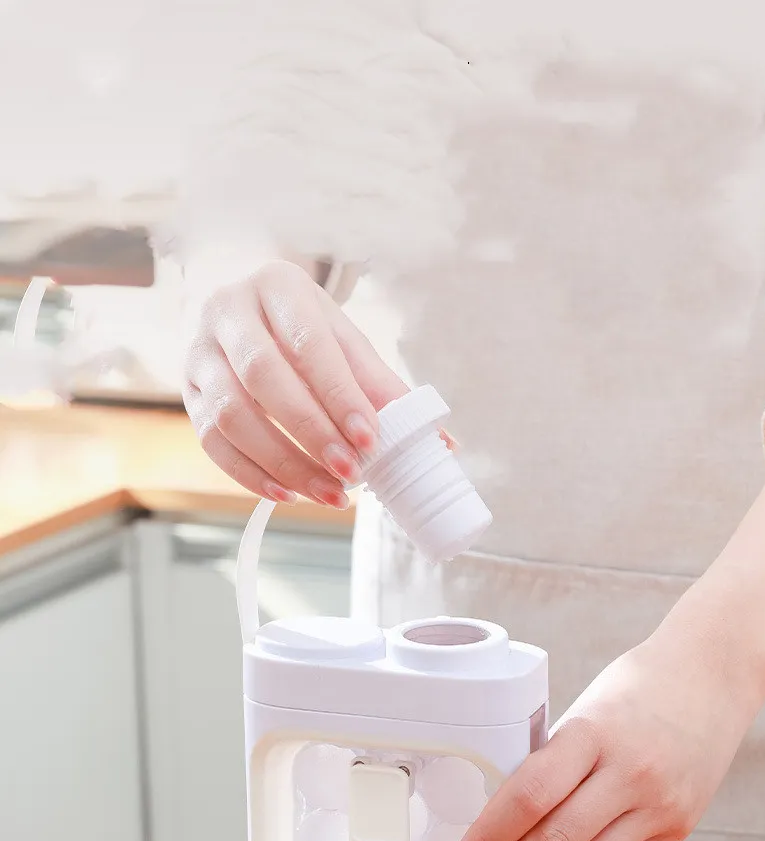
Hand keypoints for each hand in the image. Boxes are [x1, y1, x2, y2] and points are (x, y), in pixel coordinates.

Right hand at [182, 261, 407, 505]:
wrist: (250, 316)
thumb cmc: (306, 332)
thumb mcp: (346, 345)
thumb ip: (385, 390)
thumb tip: (442, 444)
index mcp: (277, 286)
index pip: (308, 344)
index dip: (339, 396)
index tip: (370, 439)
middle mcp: (227, 311)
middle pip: (262, 377)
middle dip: (310, 432)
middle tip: (350, 473)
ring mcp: (198, 352)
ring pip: (229, 415)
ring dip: (282, 462)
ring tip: (327, 493)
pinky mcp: (186, 392)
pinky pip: (211, 442)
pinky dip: (250, 475)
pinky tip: (288, 494)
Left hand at [446, 608, 760, 840]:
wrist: (715, 674)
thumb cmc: (639, 686)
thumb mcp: (585, 710)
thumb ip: (551, 763)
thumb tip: (498, 823)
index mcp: (593, 732)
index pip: (529, 795)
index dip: (488, 835)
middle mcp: (629, 774)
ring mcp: (657, 807)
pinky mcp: (675, 830)